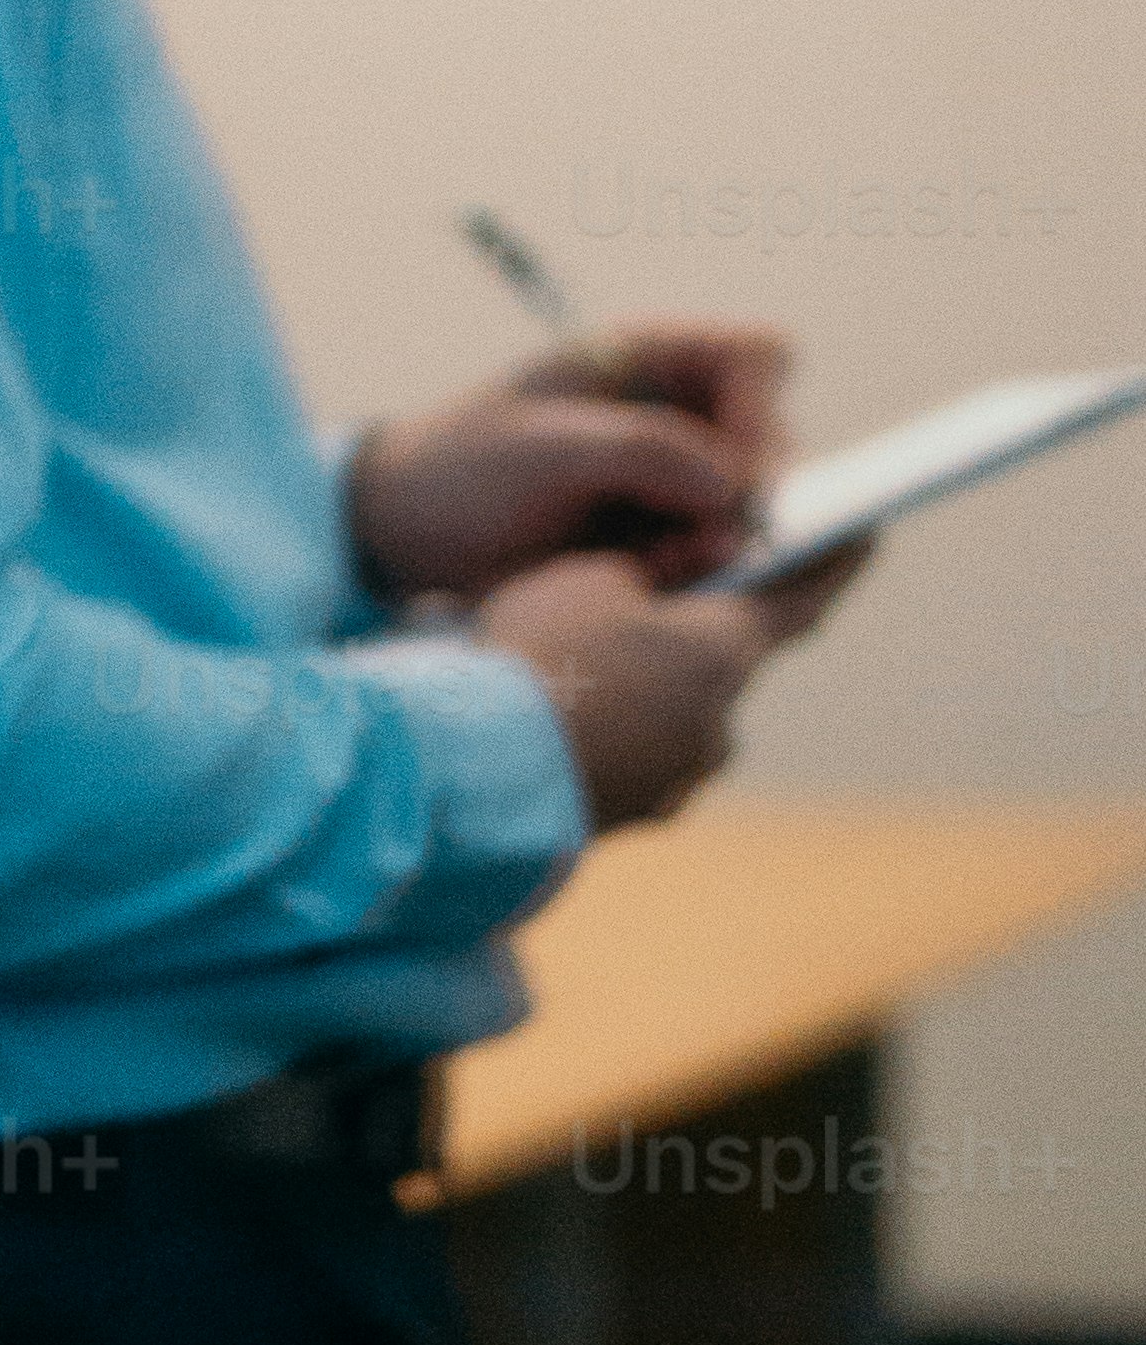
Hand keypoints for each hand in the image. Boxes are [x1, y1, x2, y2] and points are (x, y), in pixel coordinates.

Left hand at [349, 318, 787, 599]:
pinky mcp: (666, 532)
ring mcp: (677, 474)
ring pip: (755, 506)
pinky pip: (722, 551)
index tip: (731, 474)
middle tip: (690, 544)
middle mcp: (677, 410)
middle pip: (774, 441)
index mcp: (648, 358)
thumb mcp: (540, 449)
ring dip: (722, 542)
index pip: (758, 358)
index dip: (761, 411)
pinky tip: (643, 582)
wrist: (408, 535)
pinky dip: (700, 571)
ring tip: (655, 567)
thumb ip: (639, 450)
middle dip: (746, 499)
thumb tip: (732, 485)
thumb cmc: (460, 468)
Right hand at [476, 535, 860, 827]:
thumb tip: (654, 586)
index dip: (834, 560)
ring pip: (675, 710)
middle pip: (722, 656)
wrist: (479, 771)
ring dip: (643, 683)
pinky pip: (638, 757)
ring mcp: (679, 778)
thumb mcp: (583, 575)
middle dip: (691, 625)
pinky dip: (612, 732)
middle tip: (641, 592)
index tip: (864, 531)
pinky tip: (555, 717)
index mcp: (722, 652)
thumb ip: (641, 569)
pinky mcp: (638, 813)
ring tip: (569, 662)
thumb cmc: (537, 658)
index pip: (801, 597)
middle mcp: (719, 723)